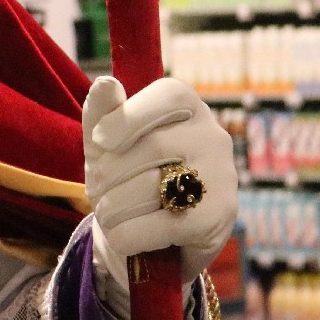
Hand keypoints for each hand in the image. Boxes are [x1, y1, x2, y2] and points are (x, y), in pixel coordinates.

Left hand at [83, 76, 236, 292]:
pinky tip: (124, 236)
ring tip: (108, 213)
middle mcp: (212, 135)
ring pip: (154, 188)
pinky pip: (162, 225)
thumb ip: (101, 113)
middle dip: (108, 175)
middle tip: (97, 191)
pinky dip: (129, 234)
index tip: (99, 140)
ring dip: (113, 208)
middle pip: (152, 147)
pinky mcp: (220, 217)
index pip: (167, 96)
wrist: (150, 237)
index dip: (127, 117)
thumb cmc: (124, 175)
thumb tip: (106, 82)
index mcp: (187, 105)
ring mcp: (222, 176)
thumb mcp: (104, 143)